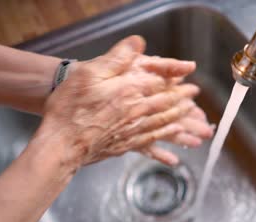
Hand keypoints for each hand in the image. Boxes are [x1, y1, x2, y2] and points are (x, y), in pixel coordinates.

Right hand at [38, 35, 212, 168]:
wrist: (62, 143)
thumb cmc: (71, 107)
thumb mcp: (90, 74)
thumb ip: (117, 58)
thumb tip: (138, 42)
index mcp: (130, 91)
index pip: (160, 83)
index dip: (175, 79)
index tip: (186, 78)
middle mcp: (137, 112)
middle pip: (166, 104)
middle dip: (182, 98)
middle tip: (194, 95)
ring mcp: (133, 130)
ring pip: (163, 122)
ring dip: (179, 117)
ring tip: (191, 115)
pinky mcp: (126, 145)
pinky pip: (153, 142)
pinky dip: (165, 140)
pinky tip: (173, 145)